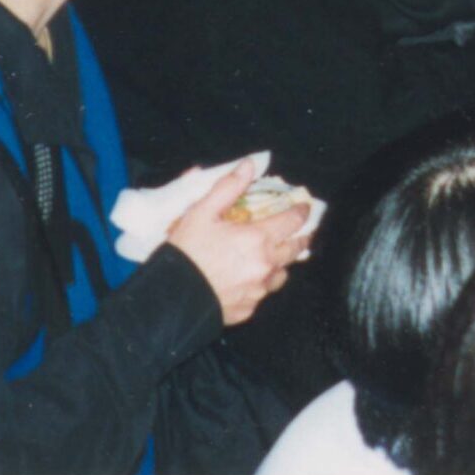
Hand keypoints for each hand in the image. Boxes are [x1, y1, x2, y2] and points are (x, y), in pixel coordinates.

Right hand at [164, 159, 310, 326]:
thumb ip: (228, 187)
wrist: (170, 298)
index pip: (293, 221)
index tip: (304, 207)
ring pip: (281, 275)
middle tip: (299, 232)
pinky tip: (247, 281)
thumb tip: (249, 165)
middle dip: (299, 238)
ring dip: (280, 264)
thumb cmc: (186, 253)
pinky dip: (259, 285)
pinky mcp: (248, 309)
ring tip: (272, 258)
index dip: (301, 212)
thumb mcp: (202, 213)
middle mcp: (265, 265)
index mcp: (258, 239)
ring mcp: (258, 290)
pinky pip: (261, 294)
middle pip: (295, 250)